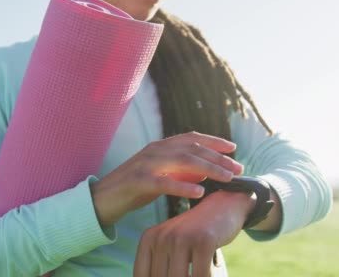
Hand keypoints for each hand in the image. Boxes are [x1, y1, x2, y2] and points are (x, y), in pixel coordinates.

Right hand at [90, 131, 243, 226]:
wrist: (101, 200)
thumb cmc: (133, 189)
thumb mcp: (160, 176)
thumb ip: (179, 170)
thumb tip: (206, 170)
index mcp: (159, 147)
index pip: (191, 138)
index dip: (214, 141)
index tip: (233, 149)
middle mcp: (154, 150)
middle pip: (193, 148)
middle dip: (218, 157)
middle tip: (238, 168)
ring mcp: (145, 164)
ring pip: (183, 161)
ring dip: (209, 168)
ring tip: (227, 178)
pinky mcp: (138, 181)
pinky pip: (165, 182)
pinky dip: (184, 185)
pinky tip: (200, 191)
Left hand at [133, 190, 254, 276]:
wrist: (223, 206)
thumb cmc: (195, 234)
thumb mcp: (170, 246)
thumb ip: (159, 266)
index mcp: (149, 238)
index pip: (142, 275)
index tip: (170, 276)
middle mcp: (162, 237)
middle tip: (189, 274)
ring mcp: (182, 238)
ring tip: (199, 273)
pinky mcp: (203, 241)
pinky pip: (200, 275)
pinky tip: (211, 272)